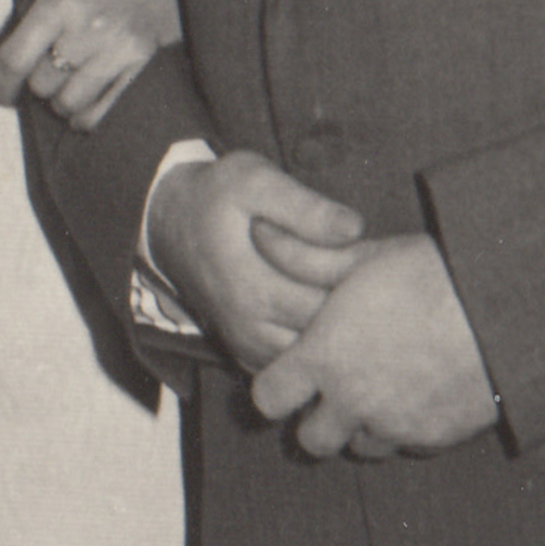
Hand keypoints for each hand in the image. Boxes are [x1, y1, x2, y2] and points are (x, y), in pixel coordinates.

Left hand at [0, 0, 181, 128]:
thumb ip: (11, 37)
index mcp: (58, 1)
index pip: (14, 59)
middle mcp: (87, 26)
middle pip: (40, 84)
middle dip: (37, 83)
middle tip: (48, 68)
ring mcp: (116, 48)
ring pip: (66, 104)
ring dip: (59, 100)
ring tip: (68, 80)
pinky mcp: (139, 66)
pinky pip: (96, 114)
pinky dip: (82, 118)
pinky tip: (82, 103)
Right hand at [147, 151, 365, 369]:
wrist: (170, 221)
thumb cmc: (216, 196)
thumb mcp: (254, 181)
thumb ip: (303, 206)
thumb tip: (355, 229)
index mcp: (254, 289)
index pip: (329, 307)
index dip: (360, 286)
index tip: (374, 260)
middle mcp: (249, 328)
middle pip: (324, 338)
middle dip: (353, 312)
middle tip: (372, 280)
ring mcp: (246, 344)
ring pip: (309, 358)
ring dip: (333, 333)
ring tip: (351, 297)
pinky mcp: (245, 351)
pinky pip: (290, 364)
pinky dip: (311, 346)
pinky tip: (324, 314)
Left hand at [249, 233, 499, 456]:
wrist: (506, 308)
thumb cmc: (430, 273)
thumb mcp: (362, 256)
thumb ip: (304, 256)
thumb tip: (257, 232)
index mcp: (326, 358)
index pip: (268, 400)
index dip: (275, 387)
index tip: (291, 370)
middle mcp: (354, 402)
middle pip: (311, 441)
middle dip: (316, 420)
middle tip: (335, 388)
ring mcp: (396, 427)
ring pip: (361, 447)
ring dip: (362, 425)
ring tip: (382, 385)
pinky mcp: (434, 439)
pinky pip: (405, 446)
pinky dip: (404, 428)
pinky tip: (419, 390)